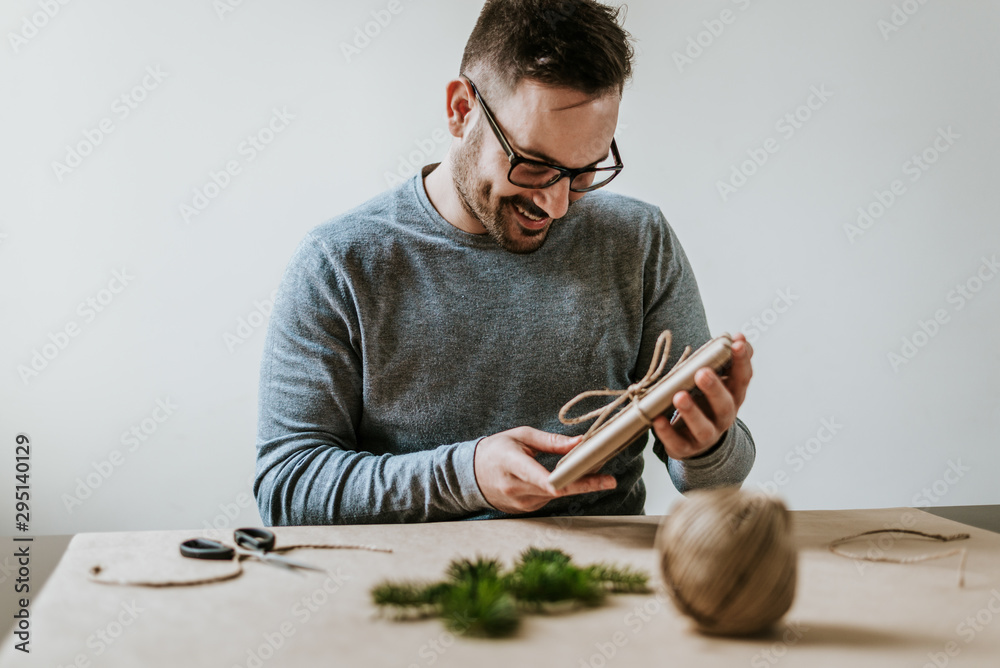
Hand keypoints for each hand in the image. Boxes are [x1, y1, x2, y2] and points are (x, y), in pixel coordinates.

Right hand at [473, 426, 616, 513]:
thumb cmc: (496, 450)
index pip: (540, 476)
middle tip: (609, 479)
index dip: (561, 481)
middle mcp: (515, 487)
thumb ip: (551, 441)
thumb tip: (580, 442)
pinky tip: (566, 479)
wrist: (470, 474)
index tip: (583, 479)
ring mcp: (520, 502)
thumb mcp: (522, 436)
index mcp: (511, 463)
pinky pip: (549, 499)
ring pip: (555, 496)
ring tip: (590, 471)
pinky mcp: (525, 510)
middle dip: (583, 482)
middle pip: (556, 490)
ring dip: (573, 485)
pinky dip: (560, 490)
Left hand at [652, 332, 753, 459]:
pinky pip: (677, 443)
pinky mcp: (685, 448)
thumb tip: (739, 337)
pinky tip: (658, 420)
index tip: (736, 342)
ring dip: (691, 412)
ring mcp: (706, 435)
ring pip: (703, 427)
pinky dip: (667, 432)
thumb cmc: (706, 402)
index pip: (743, 378)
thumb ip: (728, 361)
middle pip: (724, 405)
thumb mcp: (720, 383)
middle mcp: (723, 417)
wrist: (698, 440)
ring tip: (679, 396)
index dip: (741, 361)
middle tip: (702, 373)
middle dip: (714, 388)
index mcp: (733, 397)